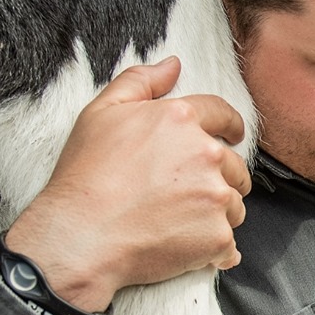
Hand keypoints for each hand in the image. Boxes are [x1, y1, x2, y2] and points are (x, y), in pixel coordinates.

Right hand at [5, 58, 250, 311]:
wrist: (80, 238)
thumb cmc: (85, 178)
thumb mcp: (101, 114)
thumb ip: (140, 82)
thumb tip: (173, 65)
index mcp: (181, 120)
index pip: (223, 115)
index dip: (229, 126)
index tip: (233, 135)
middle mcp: (206, 155)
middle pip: (233, 166)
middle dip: (217, 178)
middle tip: (184, 194)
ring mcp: (215, 198)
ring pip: (233, 206)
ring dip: (215, 214)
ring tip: (176, 223)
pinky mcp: (217, 237)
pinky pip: (228, 246)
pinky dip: (213, 250)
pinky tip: (184, 249)